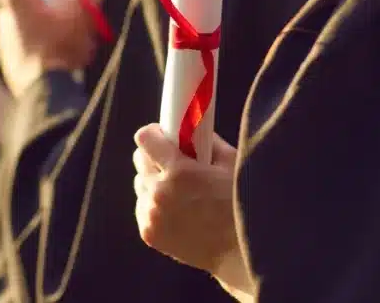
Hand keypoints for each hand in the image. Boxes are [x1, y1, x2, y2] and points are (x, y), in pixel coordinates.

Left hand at [0, 0, 106, 96]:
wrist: (45, 88)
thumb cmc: (62, 45)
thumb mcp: (83, 14)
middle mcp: (3, 16)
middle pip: (37, 5)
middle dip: (55, 10)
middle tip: (76, 19)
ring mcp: (2, 40)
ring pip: (33, 27)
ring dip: (50, 30)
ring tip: (71, 42)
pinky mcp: (7, 61)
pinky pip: (29, 47)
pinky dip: (42, 48)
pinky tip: (60, 58)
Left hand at [133, 124, 240, 274]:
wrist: (239, 252)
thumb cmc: (240, 205)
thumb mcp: (231, 163)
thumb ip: (208, 141)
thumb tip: (191, 127)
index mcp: (179, 172)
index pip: (144, 138)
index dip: (155, 134)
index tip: (164, 135)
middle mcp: (160, 193)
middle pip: (139, 160)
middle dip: (155, 158)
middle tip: (174, 162)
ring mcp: (152, 216)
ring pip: (140, 185)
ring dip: (154, 182)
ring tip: (179, 190)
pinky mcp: (149, 233)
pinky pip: (142, 207)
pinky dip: (154, 205)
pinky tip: (176, 209)